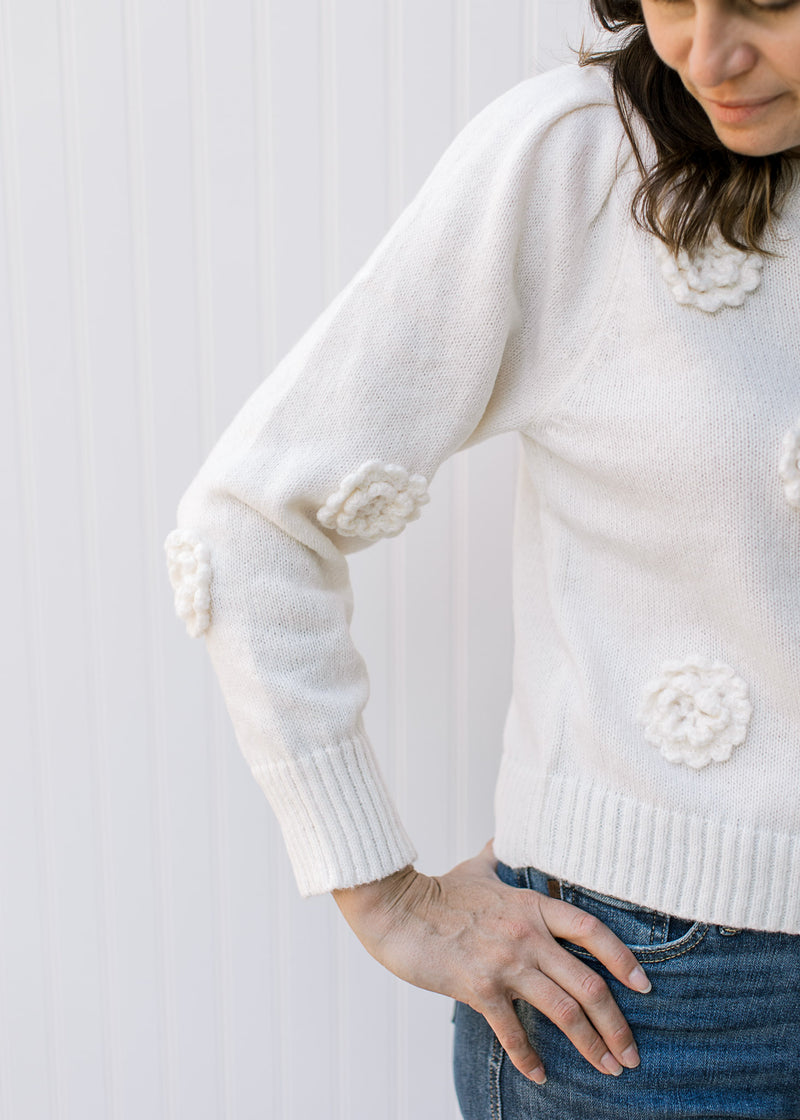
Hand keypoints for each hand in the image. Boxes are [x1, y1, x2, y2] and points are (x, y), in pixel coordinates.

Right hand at [331, 838, 650, 1083]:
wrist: (397, 908)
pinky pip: (514, 1031)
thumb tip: (504, 835)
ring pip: (564, 1011)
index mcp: (532, 905)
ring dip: (591, 1046)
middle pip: (589, 984)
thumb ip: (498, 855)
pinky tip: (541, 1075)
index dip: (624, 960)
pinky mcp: (479, 988)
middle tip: (630, 1054)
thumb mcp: (476, 866)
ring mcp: (505, 963)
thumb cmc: (437, 889)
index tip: (644, 986)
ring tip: (607, 1068)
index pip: (592, 931)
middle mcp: (528, 935)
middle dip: (616, 1025)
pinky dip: (530, 1057)